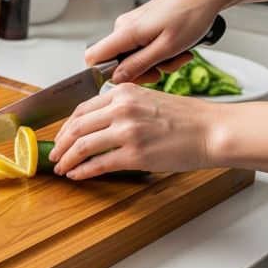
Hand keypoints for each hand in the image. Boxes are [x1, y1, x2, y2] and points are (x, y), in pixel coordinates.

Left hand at [48, 83, 220, 178]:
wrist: (213, 131)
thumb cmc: (188, 119)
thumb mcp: (149, 100)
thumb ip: (122, 107)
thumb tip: (97, 125)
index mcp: (123, 92)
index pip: (82, 110)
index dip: (66, 127)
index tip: (61, 137)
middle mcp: (122, 109)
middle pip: (76, 127)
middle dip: (60, 144)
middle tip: (54, 155)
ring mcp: (127, 131)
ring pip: (82, 146)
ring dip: (67, 159)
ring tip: (62, 168)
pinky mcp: (135, 154)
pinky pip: (98, 164)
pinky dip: (82, 171)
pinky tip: (77, 175)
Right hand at [86, 0, 224, 83]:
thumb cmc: (192, 14)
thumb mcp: (167, 48)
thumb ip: (138, 65)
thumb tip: (116, 78)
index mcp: (125, 31)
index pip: (93, 57)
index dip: (103, 74)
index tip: (127, 80)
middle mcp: (124, 26)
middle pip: (116, 61)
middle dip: (140, 71)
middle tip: (162, 72)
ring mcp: (133, 24)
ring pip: (132, 55)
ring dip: (154, 63)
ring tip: (176, 57)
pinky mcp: (143, 24)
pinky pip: (141, 46)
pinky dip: (158, 53)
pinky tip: (175, 49)